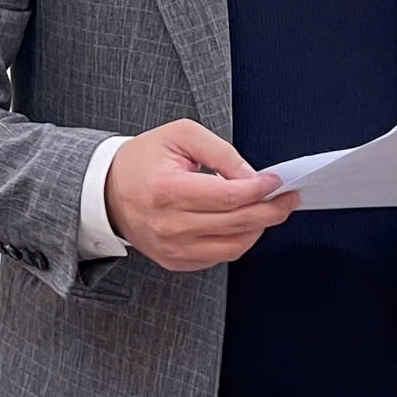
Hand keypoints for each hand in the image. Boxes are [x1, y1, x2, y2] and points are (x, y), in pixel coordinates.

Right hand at [104, 120, 292, 272]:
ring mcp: (171, 248)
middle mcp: (168, 225)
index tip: (276, 181)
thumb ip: (220, 152)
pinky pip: (219, 256)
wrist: (108, 190)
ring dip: (258, 229)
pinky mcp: (175, 261)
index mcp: (166, 190)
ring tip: (269, 210)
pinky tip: (245, 224)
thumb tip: (251, 177)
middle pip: (235, 223)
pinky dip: (238, 241)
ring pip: (233, 246)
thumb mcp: (180, 136)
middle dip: (270, 211)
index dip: (259, 189)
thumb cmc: (143, 159)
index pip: (227, 197)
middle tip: (288, 199)